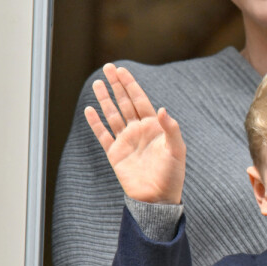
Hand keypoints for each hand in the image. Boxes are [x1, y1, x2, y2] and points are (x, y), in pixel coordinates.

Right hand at [84, 63, 184, 204]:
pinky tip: (90, 110)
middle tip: (108, 67)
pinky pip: (103, 135)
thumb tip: (163, 109)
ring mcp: (126, 141)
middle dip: (117, 85)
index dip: (131, 85)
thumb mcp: (177, 151)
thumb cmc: (172, 175)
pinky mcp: (115, 154)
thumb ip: (172, 130)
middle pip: (125, 102)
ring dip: (104, 99)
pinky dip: (96, 123)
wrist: (158, 199)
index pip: (140, 100)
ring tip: (97, 83)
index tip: (122, 70)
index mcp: (155, 127)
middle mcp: (138, 130)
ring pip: (112, 115)